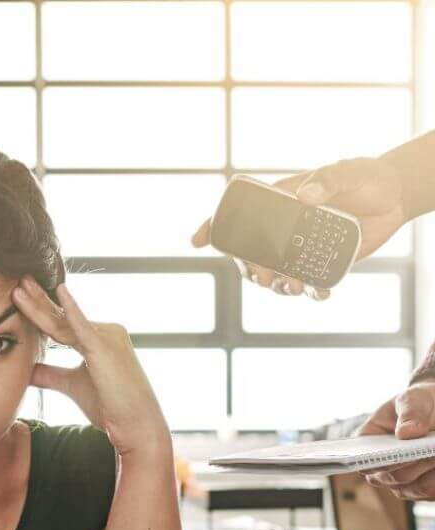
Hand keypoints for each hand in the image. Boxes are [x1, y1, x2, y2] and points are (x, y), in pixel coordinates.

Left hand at [12, 275, 169, 458]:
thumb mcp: (71, 385)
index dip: (40, 310)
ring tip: (19, 289)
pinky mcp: (105, 347)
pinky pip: (83, 326)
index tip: (20, 296)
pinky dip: (71, 309)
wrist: (135, 425)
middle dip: (38, 300)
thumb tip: (27, 370)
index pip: (62, 323)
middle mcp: (103, 332)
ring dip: (40, 305)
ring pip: (64, 322)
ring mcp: (106, 337)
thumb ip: (50, 375)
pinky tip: (59, 291)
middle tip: (18, 281)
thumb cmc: (109, 406)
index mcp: (96, 339)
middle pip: (62, 316)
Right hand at [191, 157, 407, 300]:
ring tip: (295, 287)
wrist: (395, 197)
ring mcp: (299, 249)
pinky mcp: (320, 263)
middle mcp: (283, 230)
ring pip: (275, 274)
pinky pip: (307, 283)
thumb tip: (304, 197)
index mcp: (279, 204)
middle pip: (250, 255)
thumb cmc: (366, 176)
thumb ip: (327, 180)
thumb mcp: (346, 172)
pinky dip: (310, 292)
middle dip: (249, 271)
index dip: (214, 228)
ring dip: (278, 286)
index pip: (239, 216)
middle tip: (264, 278)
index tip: (197, 240)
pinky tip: (320, 294)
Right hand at [357, 381, 434, 499]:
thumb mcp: (413, 398)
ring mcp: (400, 481)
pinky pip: (429, 492)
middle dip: (414, 464)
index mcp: (367, 443)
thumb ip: (410, 412)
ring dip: (430, 474)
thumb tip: (406, 433)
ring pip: (412, 489)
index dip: (377, 462)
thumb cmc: (419, 402)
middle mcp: (379, 467)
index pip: (364, 461)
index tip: (397, 455)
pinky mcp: (420, 488)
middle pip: (391, 477)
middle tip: (432, 450)